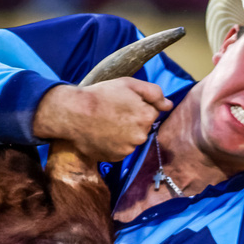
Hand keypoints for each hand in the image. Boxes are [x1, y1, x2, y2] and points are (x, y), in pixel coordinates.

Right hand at [33, 78, 172, 160]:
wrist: (74, 113)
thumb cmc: (101, 95)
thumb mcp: (129, 84)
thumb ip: (154, 93)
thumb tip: (169, 105)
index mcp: (146, 117)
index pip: (151, 113)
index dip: (137, 106)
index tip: (122, 103)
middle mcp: (140, 137)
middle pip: (142, 128)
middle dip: (132, 121)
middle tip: (113, 113)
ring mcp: (127, 149)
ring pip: (131, 140)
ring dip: (123, 134)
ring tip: (106, 124)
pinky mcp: (115, 158)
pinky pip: (120, 150)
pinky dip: (114, 144)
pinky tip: (102, 134)